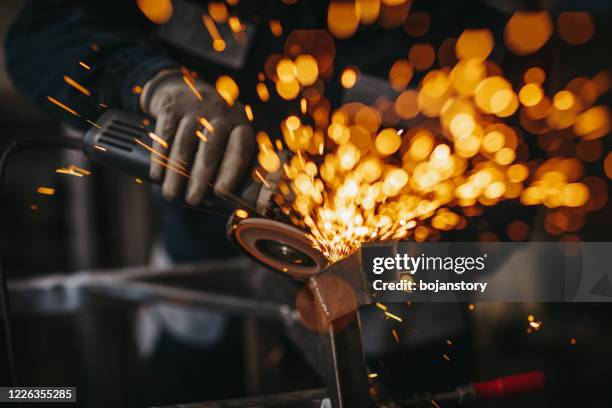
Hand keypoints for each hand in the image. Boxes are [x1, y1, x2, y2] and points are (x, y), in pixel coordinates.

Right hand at [140, 69, 254, 205]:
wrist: (182, 88)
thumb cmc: (209, 124)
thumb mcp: (227, 132)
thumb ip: (230, 157)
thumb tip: (228, 198)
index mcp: (240, 122)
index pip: (239, 149)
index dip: (231, 172)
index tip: (220, 193)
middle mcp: (221, 111)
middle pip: (211, 148)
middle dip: (200, 178)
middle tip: (193, 200)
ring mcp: (196, 106)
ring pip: (185, 144)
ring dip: (177, 172)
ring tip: (172, 194)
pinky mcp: (171, 105)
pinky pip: (165, 134)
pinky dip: (160, 157)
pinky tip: (157, 175)